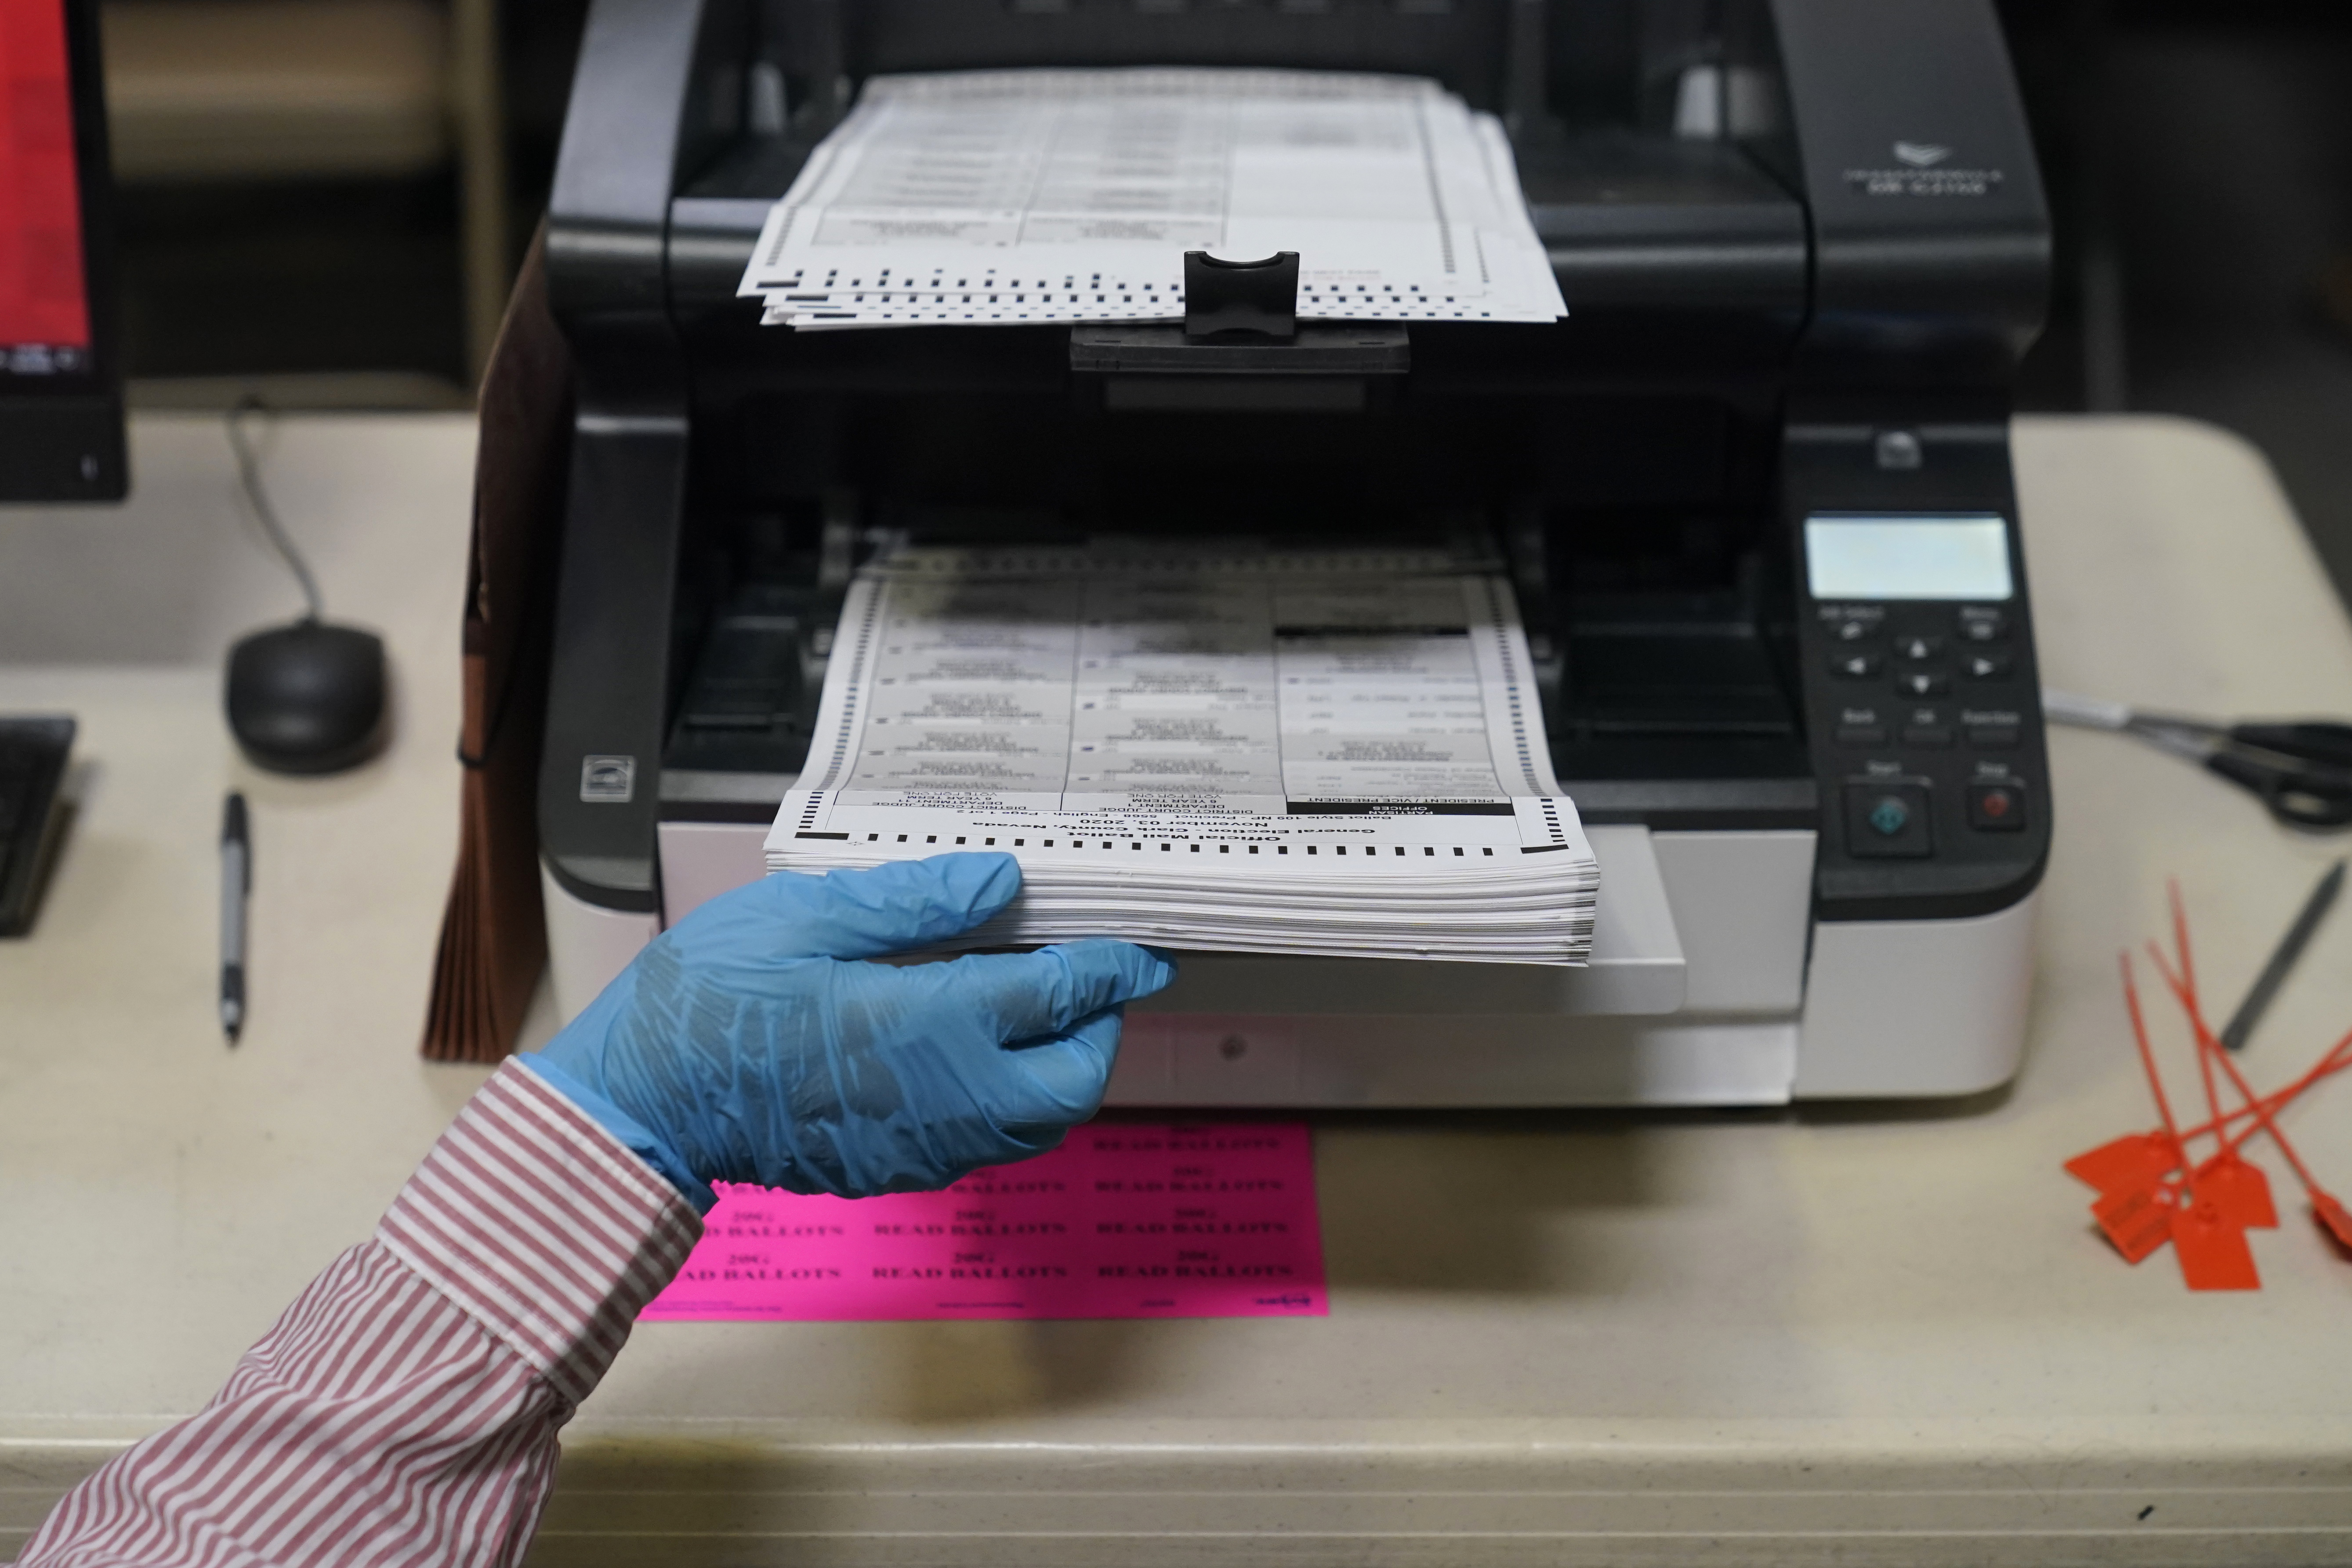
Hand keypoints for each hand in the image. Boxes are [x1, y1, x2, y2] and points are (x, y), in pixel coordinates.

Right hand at [525, 853, 1174, 1209]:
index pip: (1058, 996)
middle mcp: (945, 1099)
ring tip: (1043, 1012)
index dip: (1111, 969)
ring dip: (1060, 1071)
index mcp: (929, 1026)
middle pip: (1075, 1080)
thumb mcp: (804, 917)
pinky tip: (981, 1054)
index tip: (1141, 951)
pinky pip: (988, 1145)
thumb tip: (999, 883)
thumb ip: (914, 903)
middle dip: (1101, 1030)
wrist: (640, 1106)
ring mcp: (924, 1145)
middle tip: (1095, 980)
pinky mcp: (896, 1168)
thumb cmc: (708, 1004)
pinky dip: (1012, 1102)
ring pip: (1039, 1124)